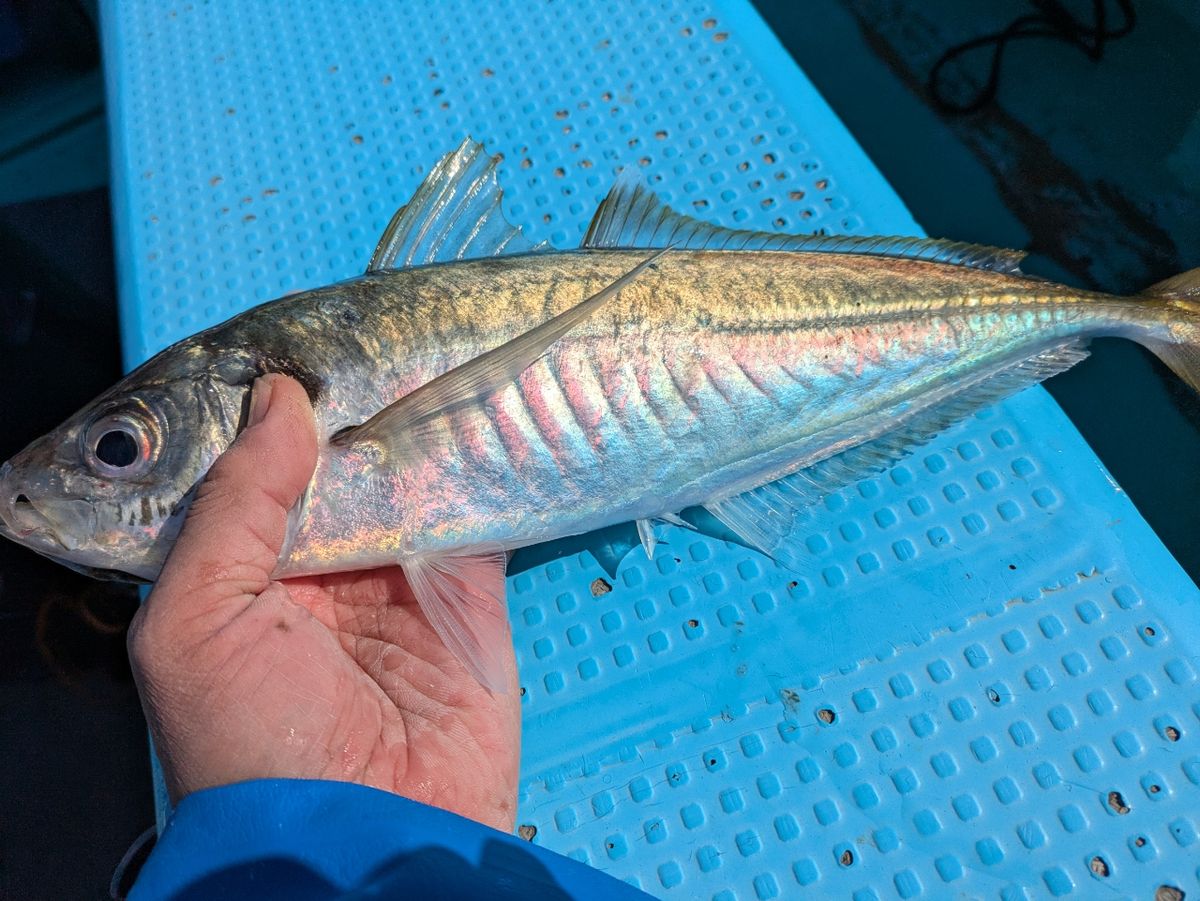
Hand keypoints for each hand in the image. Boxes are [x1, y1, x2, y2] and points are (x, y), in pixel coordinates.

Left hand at [128, 374, 520, 830]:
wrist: (372, 833)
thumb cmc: (254, 739)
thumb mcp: (194, 626)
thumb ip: (231, 507)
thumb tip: (280, 396)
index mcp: (238, 571)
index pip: (249, 468)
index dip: (264, 407)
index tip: (290, 338)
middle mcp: (316, 564)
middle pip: (333, 461)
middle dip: (350, 401)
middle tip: (370, 329)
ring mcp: (396, 572)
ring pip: (405, 472)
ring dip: (417, 419)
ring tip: (428, 344)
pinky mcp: (466, 585)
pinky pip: (474, 506)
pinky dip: (481, 458)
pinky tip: (483, 399)